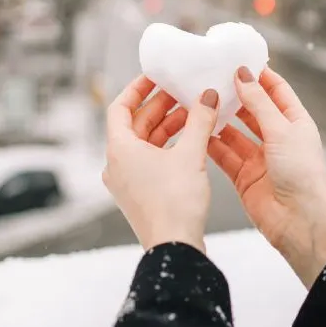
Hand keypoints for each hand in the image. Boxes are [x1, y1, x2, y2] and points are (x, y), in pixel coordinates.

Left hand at [103, 75, 218, 253]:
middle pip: (135, 124)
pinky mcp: (141, 194)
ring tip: (193, 113)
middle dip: (160, 107)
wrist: (175, 249)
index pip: (119, 108)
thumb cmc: (174, 204)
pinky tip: (192, 139)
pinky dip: (168, 146)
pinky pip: (151, 159)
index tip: (154, 77)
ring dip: (167, 126)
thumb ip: (199, 120)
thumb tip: (208, 96)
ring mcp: (128, 181)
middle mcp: (118, 164)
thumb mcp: (191, 154)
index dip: (137, 89)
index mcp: (119, 150)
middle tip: (182, 92)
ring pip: (145, 142)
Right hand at [208, 66, 325, 287]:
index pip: (276, 90)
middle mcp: (277, 138)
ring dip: (220, 119)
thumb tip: (242, 74)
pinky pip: (224, 155)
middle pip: (252, 110)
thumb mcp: (281, 130)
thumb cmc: (301, 175)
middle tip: (211, 79)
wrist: (299, 223)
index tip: (237, 60)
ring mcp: (260, 158)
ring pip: (235, 132)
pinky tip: (197, 130)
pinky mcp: (244, 177)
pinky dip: (212, 143)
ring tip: (200, 101)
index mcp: (295, 122)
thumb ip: (258, 102)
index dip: (258, 75)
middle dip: (234, 96)